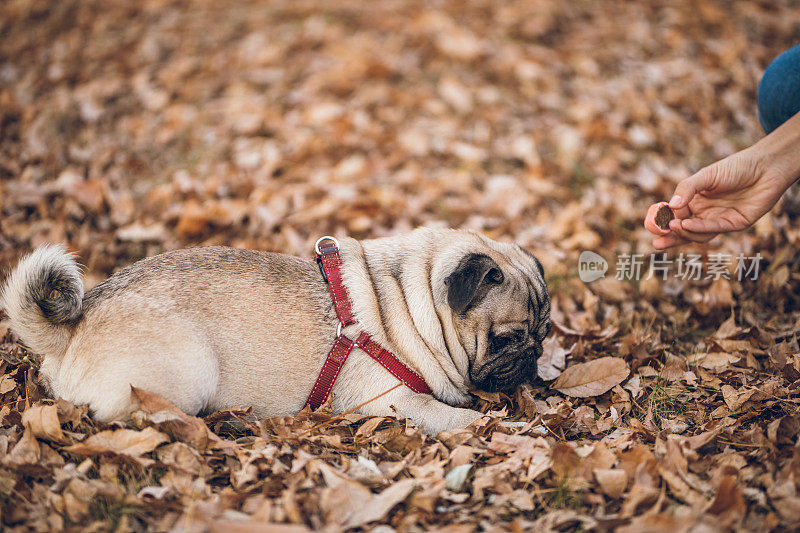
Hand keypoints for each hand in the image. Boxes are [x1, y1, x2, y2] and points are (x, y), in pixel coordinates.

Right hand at [645, 147, 796, 248]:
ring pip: (697, 234)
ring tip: (673, 226)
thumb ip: (687, 189)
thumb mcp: (707, 175)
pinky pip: (713, 229)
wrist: (767, 166)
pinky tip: (686, 224)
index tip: (653, 223)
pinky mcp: (734, 224)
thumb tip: (670, 206)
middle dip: (670, 238)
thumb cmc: (737, 167)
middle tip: (655, 243)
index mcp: (696, 200)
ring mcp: (720, 219)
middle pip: (684, 230)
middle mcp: (706, 212)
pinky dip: (698, 229)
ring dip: (684, 233)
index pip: (675, 215)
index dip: (664, 220)